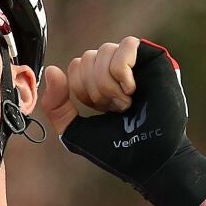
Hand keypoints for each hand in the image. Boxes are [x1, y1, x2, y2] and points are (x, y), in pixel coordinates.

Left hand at [41, 38, 205, 205]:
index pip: (76, 66)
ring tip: (125, 103)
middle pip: (87, 58)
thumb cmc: (119, 149)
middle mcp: (118, 69)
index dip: (80, 89)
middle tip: (114, 110)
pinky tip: (132, 90)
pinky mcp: (154, 58)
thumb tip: (51, 70)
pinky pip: (127, 45)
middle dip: (95, 90)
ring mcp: (137, 62)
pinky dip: (122, 72)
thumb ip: (56, 106)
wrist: (150, 159)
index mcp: (101, 83)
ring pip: (104, 51)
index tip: (100, 110)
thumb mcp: (75, 130)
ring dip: (108, 84)